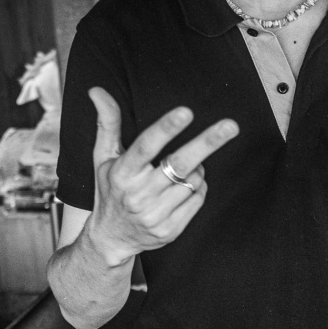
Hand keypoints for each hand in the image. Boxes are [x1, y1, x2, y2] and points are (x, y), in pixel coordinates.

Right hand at [83, 87, 238, 266]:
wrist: (110, 238)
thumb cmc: (110, 189)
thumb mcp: (103, 157)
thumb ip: (107, 123)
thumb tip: (97, 90)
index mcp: (121, 173)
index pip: (145, 146)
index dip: (166, 128)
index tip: (186, 112)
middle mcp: (137, 194)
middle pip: (179, 164)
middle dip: (207, 143)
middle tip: (231, 126)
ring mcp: (154, 215)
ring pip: (193, 179)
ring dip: (196, 168)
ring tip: (180, 170)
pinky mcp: (169, 230)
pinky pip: (198, 198)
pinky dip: (197, 187)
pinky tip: (183, 188)